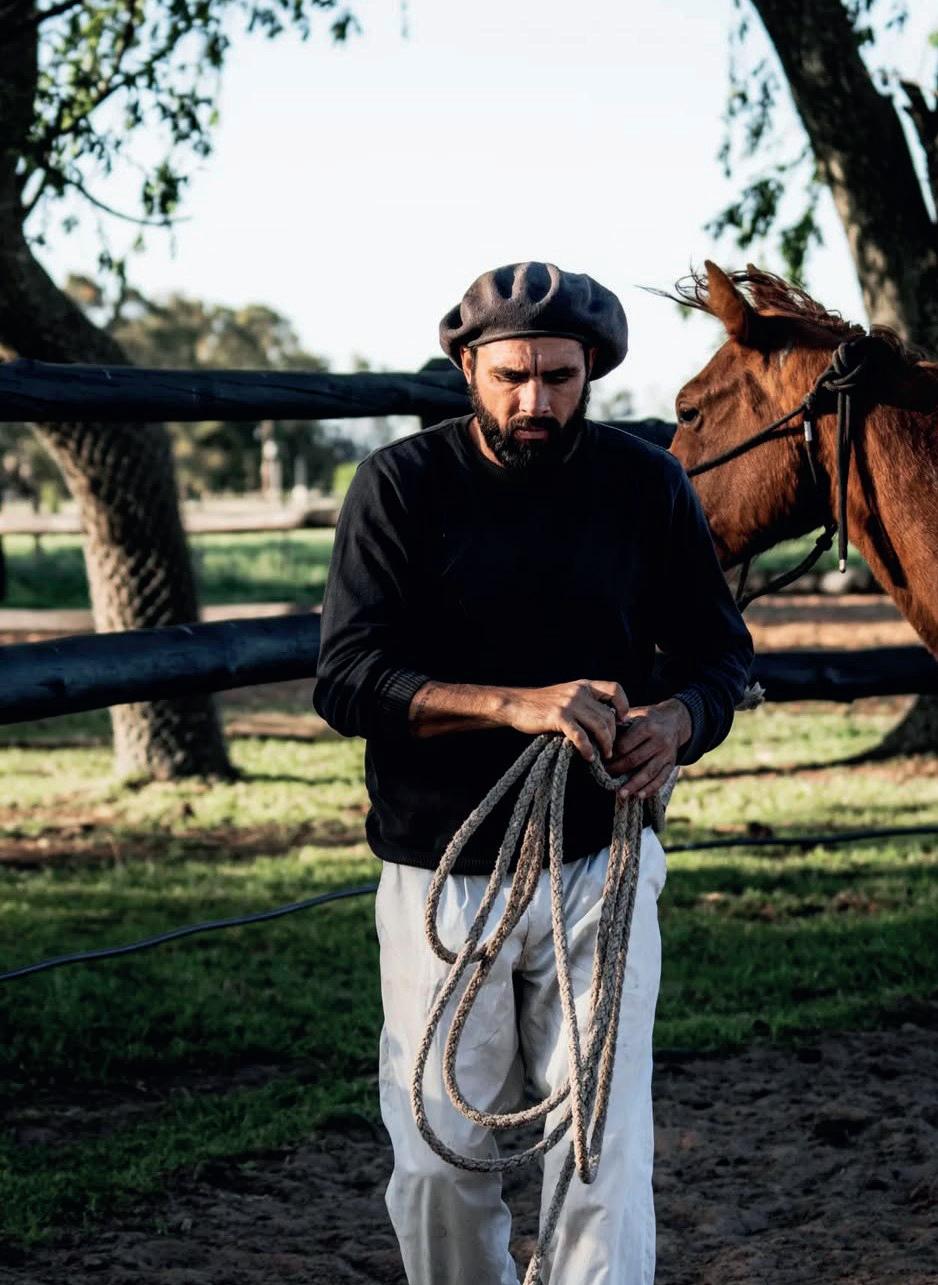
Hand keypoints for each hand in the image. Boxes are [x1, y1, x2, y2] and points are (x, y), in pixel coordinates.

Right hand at [501, 680, 628, 761]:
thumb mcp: (567, 696)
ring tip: (604, 756)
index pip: (615, 689)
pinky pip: (581, 736)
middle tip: (610, 749)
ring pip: (599, 726)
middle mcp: (579, 692)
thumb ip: (585, 704)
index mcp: (583, 685)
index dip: (623, 705)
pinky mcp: (559, 717)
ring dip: (605, 744)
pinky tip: (588, 757)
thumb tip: (607, 723)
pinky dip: (587, 749)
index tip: (621, 721)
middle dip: (613, 735)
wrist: (516, 704)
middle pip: (608, 714)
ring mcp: (569, 704)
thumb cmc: (542, 705)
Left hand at [605, 699, 691, 800]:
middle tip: (604, 776)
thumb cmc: (648, 717)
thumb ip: (620, 724)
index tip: (600, 760)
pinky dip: (651, 788)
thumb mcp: (635, 714)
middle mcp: (659, 740)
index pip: (625, 745)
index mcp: (647, 726)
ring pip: (649, 772)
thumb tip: (600, 736)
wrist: (675, 719)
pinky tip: (640, 795)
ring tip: (621, 794)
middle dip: (618, 770)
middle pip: (635, 760)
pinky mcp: (672, 763)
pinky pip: (662, 778)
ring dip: (634, 785)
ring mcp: (667, 753)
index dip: (611, 754)